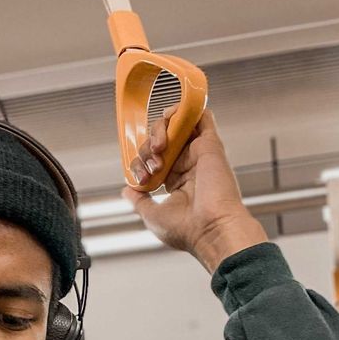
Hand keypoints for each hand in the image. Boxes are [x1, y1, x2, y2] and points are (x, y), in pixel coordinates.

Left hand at [123, 109, 267, 272]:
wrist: (211, 229)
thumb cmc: (186, 229)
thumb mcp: (152, 215)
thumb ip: (139, 200)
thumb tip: (127, 189)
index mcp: (177, 182)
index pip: (152, 159)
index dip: (139, 163)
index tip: (141, 179)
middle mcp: (188, 166)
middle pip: (160, 141)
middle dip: (146, 148)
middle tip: (152, 166)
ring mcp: (199, 153)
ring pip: (175, 125)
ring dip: (159, 129)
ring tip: (159, 147)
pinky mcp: (210, 144)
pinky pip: (199, 115)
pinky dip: (183, 110)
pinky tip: (172, 117)